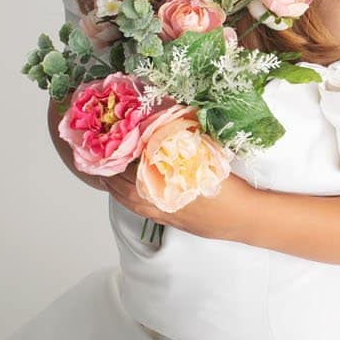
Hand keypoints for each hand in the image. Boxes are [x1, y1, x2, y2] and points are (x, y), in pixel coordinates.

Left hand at [44, 100, 252, 240]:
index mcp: (170, 174)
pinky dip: (124, 199)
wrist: (242, 216)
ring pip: (128, 197)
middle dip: (111, 167)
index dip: (121, 148)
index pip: (136, 159)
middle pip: (126, 179)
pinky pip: (138, 209)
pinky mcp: (168, 219)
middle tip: (97, 153)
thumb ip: (187, 138)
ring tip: (101, 172)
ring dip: (112, 184)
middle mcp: (162, 193)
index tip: (110, 137)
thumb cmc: (229, 185)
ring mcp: (163, 209)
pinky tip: (118, 193)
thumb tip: (169, 120)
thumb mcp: (210, 154)